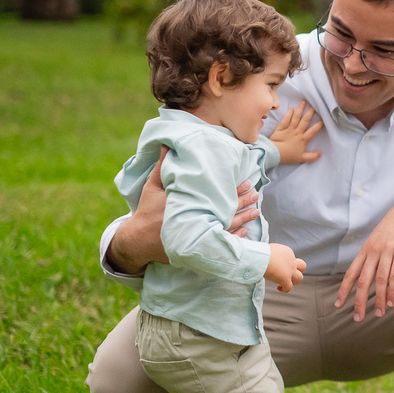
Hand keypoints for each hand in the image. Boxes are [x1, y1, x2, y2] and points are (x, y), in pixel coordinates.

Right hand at [107, 147, 260, 273]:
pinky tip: (245, 232)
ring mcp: (194, 237)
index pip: (214, 195)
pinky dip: (233, 238)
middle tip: (255, 194)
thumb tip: (166, 144)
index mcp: (184, 204)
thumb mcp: (153, 187)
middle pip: (223, 211)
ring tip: (256, 211)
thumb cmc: (146, 211)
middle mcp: (192, 221)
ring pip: (225, 228)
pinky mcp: (195, 248)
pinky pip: (219, 244)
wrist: (137, 242)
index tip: (246, 182)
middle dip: (241, 203)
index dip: (232, 189)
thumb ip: (162, 166)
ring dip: (242, 220)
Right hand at [265, 243, 306, 292]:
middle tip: (289, 274)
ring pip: (299, 278)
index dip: (287, 264)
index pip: (292, 258)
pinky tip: (279, 288)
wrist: (261, 257)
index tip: (278, 267)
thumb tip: (269, 258)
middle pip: (302, 266)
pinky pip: (289, 287)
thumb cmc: (261, 252)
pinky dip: (285, 289)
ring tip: (285, 283)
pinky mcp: (285, 279)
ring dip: (294, 282)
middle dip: (298, 271)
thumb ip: (274, 254)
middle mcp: (292, 261)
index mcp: (288, 252)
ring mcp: (290, 271)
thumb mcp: (271, 249)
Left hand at [270, 102, 323, 164]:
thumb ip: (311, 156)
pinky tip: (291, 109)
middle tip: (314, 106)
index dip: (318, 125)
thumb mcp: (302, 159)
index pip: (313, 131)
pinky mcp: (280, 128)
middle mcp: (297, 132)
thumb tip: (320, 154)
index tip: (323, 119)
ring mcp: (289, 129)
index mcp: (303, 139)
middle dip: (310, 113)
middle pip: (305, 121)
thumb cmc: (288, 156)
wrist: (275, 153)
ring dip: (300, 110)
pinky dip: (288, 114)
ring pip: (296, 118)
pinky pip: (285, 120)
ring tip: (303, 102)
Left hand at [335, 190, 393, 320]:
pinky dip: (393, 290)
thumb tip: (370, 274)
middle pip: (362, 280)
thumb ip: (374, 256)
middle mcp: (373, 251)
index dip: (344, 290)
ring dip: (378, 299)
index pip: (351, 273)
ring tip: (378, 313)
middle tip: (357, 318)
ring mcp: (387, 251)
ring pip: (379, 280)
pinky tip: (392, 302)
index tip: (338, 305)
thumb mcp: (380, 239)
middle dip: (358, 301)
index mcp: (366, 250)